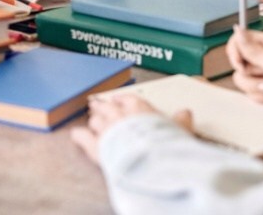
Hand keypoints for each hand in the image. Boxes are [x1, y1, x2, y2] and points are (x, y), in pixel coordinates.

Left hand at [70, 94, 191, 165]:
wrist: (153, 163)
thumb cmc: (169, 147)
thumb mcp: (181, 132)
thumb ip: (181, 121)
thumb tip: (185, 112)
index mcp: (140, 109)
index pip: (127, 99)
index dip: (121, 101)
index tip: (118, 101)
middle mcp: (120, 115)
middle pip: (107, 107)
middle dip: (102, 108)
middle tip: (98, 107)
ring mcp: (106, 130)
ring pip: (95, 121)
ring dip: (94, 122)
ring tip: (93, 122)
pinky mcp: (96, 146)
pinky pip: (82, 137)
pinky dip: (79, 136)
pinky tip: (77, 135)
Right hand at [226, 27, 262, 116]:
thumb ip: (254, 50)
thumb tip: (236, 29)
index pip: (238, 41)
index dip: (234, 53)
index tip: (240, 65)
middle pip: (238, 63)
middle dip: (250, 75)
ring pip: (243, 79)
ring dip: (257, 88)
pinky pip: (251, 92)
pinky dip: (262, 96)